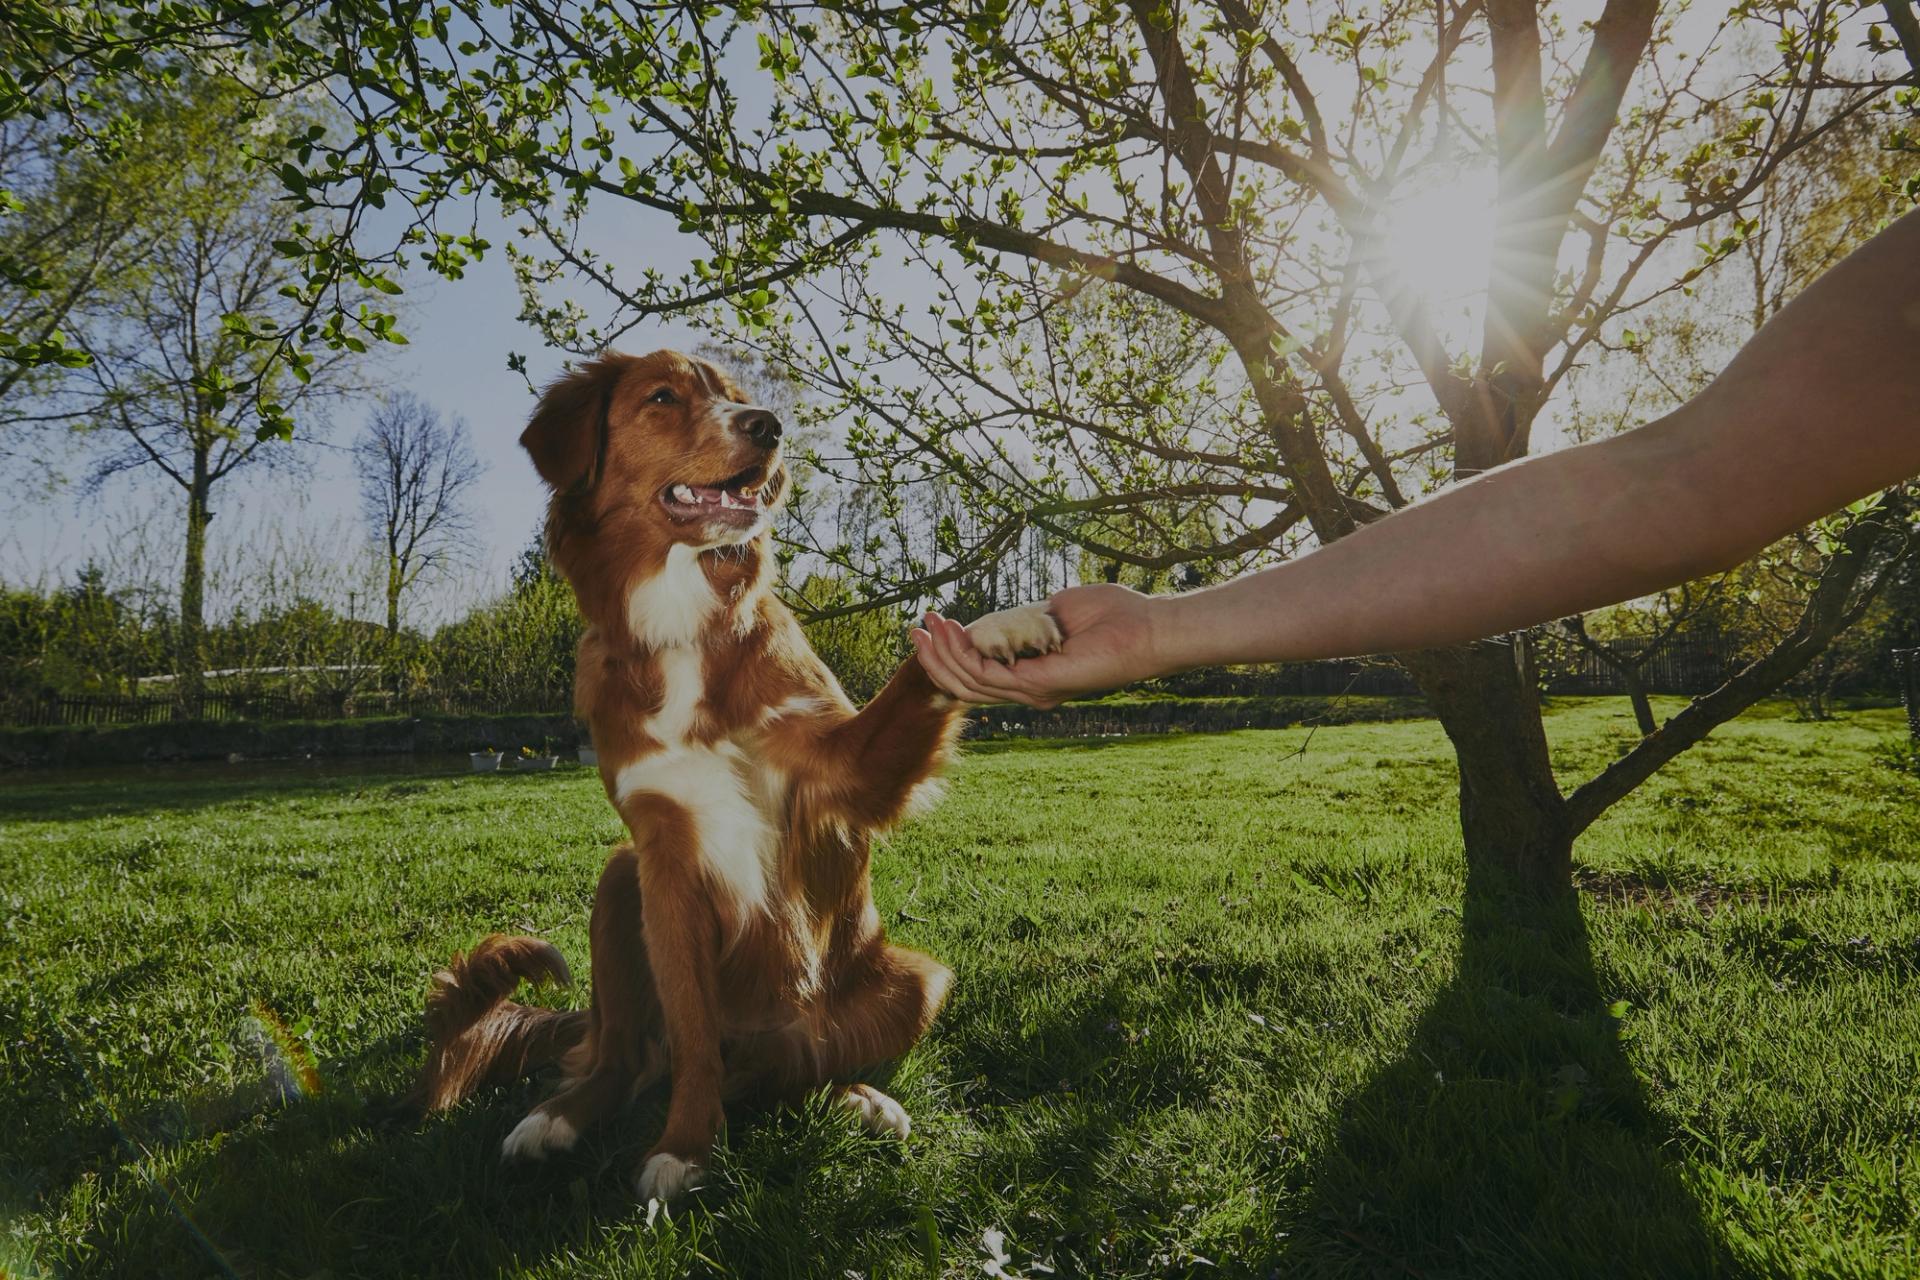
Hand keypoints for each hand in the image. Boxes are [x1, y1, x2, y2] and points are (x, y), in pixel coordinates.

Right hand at [909, 583, 1165, 707]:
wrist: (1147, 626)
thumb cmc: (1112, 616)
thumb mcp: (1053, 611)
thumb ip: (1022, 618)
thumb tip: (994, 617)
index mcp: (1033, 675)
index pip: (979, 674)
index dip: (949, 654)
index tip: (931, 625)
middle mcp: (1030, 689)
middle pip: (966, 684)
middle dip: (935, 657)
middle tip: (915, 629)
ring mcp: (1033, 690)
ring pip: (971, 682)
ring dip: (944, 653)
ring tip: (928, 624)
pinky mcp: (1039, 685)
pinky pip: (989, 675)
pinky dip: (965, 653)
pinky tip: (953, 630)